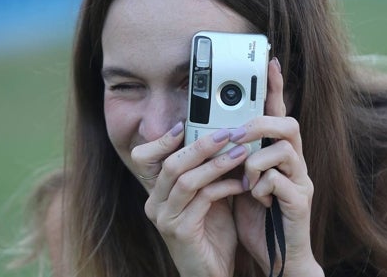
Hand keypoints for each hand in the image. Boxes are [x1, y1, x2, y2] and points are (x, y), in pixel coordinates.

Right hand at [132, 125, 248, 276]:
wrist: (211, 273)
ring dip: (216, 163)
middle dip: (200, 145)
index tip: (187, 124)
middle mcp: (155, 203)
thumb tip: (224, 136)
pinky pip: (202, 200)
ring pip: (186, 180)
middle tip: (227, 133)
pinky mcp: (180, 231)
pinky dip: (224, 187)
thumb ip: (208, 171)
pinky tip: (242, 183)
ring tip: (241, 152)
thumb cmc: (212, 233)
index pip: (144, 157)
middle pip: (170, 164)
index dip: (162, 139)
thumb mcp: (208, 196)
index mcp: (157, 191)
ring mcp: (165, 218)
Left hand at [233, 58, 322, 276]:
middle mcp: (293, 162)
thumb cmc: (254, 216)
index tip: (269, 61)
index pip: (277, 113)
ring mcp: (300, 180)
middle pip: (289, 124)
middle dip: (260, 124)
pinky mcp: (300, 202)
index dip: (275, 87)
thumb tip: (211, 134)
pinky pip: (280, 180)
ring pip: (285, 148)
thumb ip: (232, 157)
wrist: (275, 257)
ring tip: (245, 180)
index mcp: (276, 154)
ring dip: (256, 160)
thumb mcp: (237, 180)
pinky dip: (262, 187)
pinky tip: (257, 199)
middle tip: (237, 136)